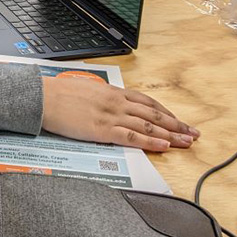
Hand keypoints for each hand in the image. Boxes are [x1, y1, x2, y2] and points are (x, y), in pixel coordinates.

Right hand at [41, 76, 199, 151]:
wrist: (43, 97)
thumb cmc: (59, 94)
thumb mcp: (86, 91)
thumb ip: (102, 98)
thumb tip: (110, 105)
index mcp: (112, 92)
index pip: (147, 101)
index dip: (165, 112)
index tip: (178, 120)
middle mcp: (116, 102)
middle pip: (153, 113)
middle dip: (176, 124)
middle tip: (193, 133)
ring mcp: (111, 115)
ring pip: (148, 125)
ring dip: (171, 134)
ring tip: (186, 142)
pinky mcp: (103, 129)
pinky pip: (133, 137)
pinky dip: (151, 142)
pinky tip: (164, 146)